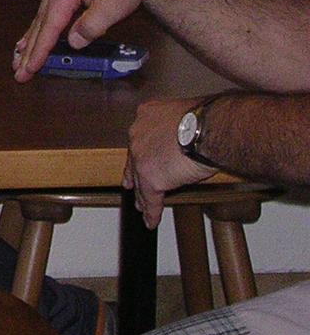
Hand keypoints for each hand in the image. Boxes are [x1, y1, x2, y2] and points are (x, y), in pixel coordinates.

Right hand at [13, 0, 164, 81]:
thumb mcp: (114, 5)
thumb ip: (92, 25)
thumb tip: (73, 42)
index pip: (50, 24)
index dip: (40, 49)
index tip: (31, 67)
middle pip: (40, 23)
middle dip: (29, 50)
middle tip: (19, 72)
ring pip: (41, 20)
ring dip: (30, 42)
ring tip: (18, 60)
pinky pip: (47, 15)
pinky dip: (38, 30)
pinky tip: (29, 39)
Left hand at [123, 97, 214, 227]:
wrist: (206, 128)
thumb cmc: (205, 118)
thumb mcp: (185, 114)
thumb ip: (178, 126)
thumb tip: (188, 136)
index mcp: (147, 115)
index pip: (142, 137)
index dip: (140, 150)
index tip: (140, 157)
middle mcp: (137, 134)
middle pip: (134, 159)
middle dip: (133, 173)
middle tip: (130, 184)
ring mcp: (141, 156)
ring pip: (139, 181)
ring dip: (141, 195)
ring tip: (141, 206)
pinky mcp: (150, 177)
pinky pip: (150, 198)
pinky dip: (152, 211)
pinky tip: (151, 220)